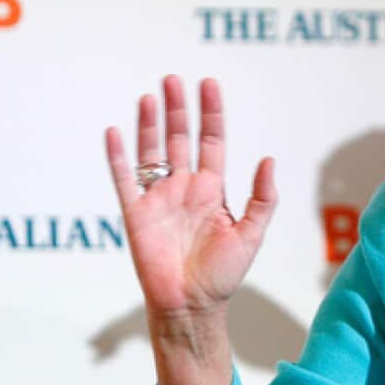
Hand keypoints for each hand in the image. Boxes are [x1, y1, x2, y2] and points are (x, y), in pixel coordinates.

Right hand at [105, 76, 277, 322]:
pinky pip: (124, 179)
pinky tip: (115, 131)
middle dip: (178, 109)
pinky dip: (118, 156)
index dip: (211, 114)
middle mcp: (184, 188)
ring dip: (150, 124)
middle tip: (174, 79)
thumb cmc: (223, 274)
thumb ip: (261, 197)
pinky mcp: (136, 214)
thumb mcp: (251, 233)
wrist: (192, 305)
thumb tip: (269, 160)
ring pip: (152, 152)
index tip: (209, 85)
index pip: (212, 142)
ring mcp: (159, 199)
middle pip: (180, 139)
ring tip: (151, 96)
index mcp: (212, 190)